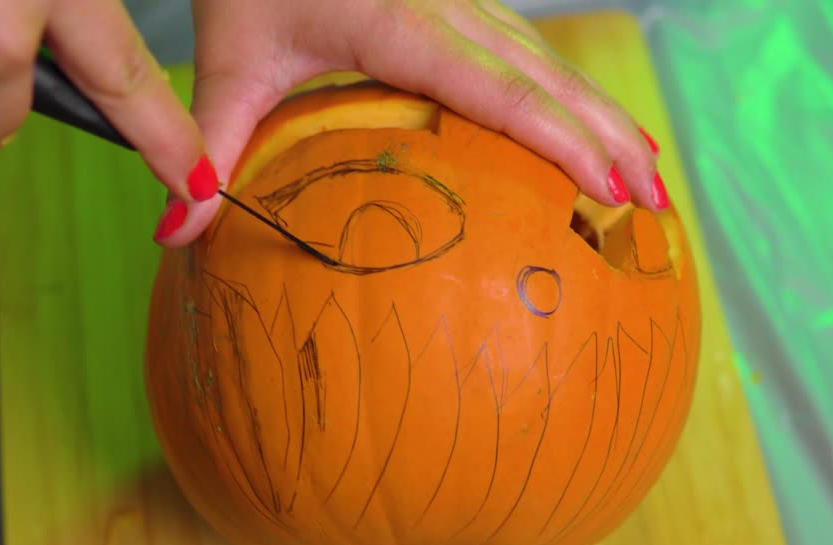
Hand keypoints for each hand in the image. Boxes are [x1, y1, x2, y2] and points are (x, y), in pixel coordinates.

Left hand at [157, 0, 664, 246]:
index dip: (560, 140)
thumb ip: (209, 143)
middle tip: (656, 203)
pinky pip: (531, 49)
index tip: (606, 186)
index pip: (498, 89)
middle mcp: (448, 6)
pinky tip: (596, 124)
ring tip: (651, 174)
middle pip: (548, 77)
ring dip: (605, 116)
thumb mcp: (228, 58)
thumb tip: (176, 234)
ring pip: (552, 60)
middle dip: (609, 139)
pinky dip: (573, 93)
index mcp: (399, 24)